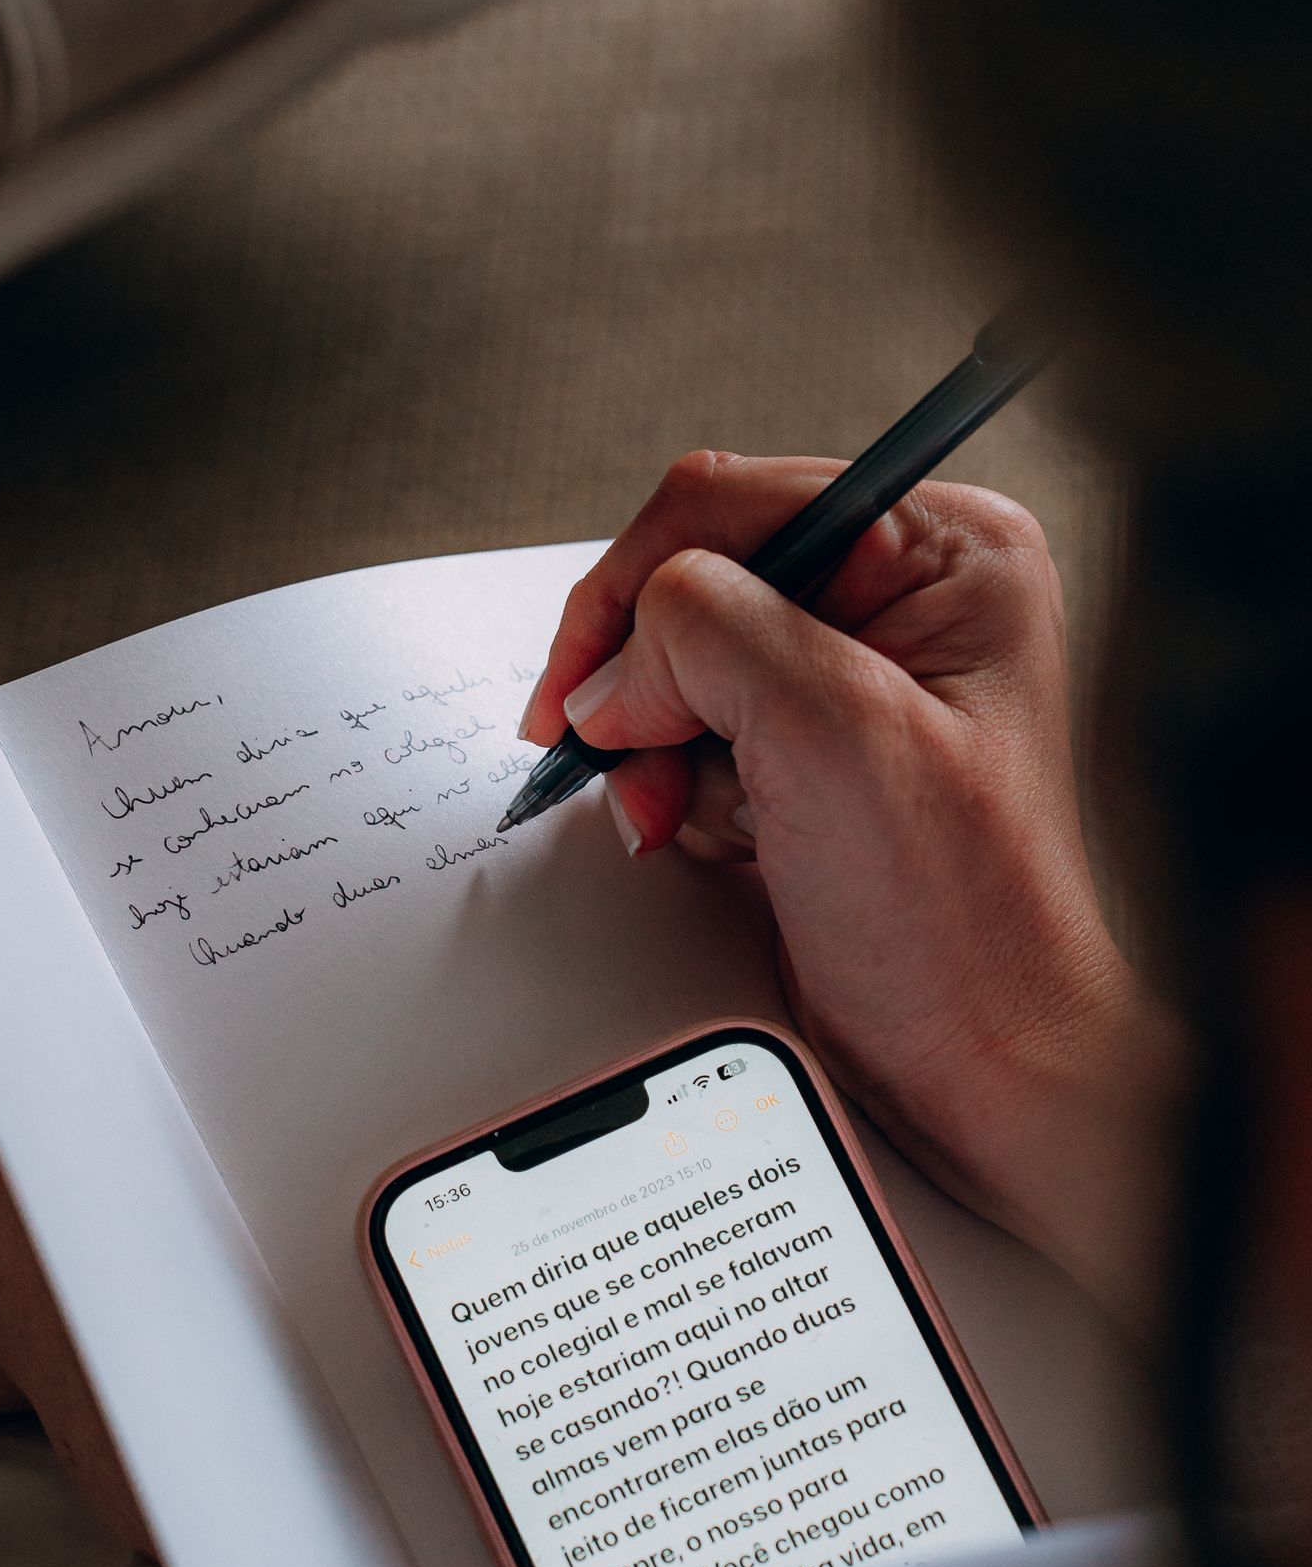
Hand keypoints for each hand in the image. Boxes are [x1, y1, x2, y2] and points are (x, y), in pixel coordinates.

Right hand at [522, 451, 1180, 1322]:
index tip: (588, 688)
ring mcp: (852, 679)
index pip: (727, 504)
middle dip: (645, 684)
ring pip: (676, 664)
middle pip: (692, 582)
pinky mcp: (809, 754)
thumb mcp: (829, 730)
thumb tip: (617, 651)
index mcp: (945, 549)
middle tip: (633, 761)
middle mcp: (903, 599)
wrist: (979, 1062)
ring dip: (656, 750)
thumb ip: (707, 635)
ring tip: (688, 818)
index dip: (636, 594)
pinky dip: (673, 789)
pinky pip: (689, 733)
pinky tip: (714, 837)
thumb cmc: (958, 917)